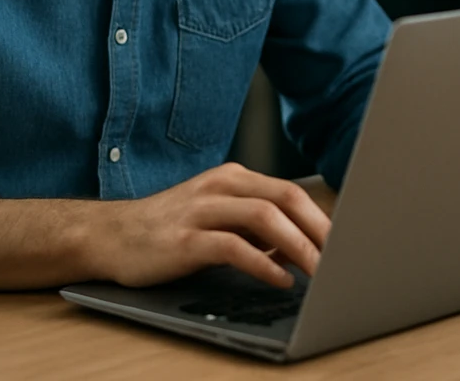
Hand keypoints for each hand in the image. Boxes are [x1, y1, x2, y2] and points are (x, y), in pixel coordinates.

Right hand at [91, 162, 331, 288]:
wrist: (110, 236)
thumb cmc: (170, 230)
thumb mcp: (220, 219)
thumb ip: (258, 228)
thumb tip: (304, 248)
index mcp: (234, 178)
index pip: (291, 192)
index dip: (323, 218)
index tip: (349, 244)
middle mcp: (221, 186)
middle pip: (285, 198)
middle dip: (320, 229)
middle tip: (344, 257)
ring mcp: (201, 210)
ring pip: (264, 217)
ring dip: (299, 246)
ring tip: (319, 272)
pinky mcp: (184, 240)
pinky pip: (233, 246)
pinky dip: (263, 263)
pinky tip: (279, 280)